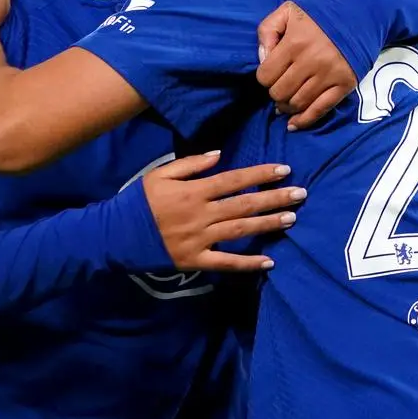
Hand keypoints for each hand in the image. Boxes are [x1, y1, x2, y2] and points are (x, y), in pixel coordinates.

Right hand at [142, 151, 305, 272]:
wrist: (116, 235)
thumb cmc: (139, 201)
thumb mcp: (159, 174)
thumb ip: (189, 164)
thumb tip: (219, 155)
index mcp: (193, 191)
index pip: (234, 180)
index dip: (260, 174)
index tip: (284, 169)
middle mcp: (201, 214)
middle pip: (244, 204)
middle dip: (275, 198)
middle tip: (301, 194)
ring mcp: (200, 239)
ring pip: (241, 230)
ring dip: (268, 224)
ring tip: (292, 218)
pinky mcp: (195, 260)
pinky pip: (226, 263)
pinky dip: (248, 263)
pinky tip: (269, 261)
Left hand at [256, 2, 355, 130]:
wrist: (360, 15)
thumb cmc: (320, 14)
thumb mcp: (287, 11)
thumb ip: (267, 30)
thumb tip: (262, 59)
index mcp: (295, 43)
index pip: (266, 76)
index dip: (264, 77)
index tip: (271, 73)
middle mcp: (311, 61)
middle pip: (280, 93)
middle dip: (275, 92)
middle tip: (280, 86)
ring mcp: (329, 75)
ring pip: (297, 104)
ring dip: (287, 107)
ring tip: (285, 102)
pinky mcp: (344, 85)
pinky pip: (320, 110)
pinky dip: (304, 121)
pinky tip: (293, 124)